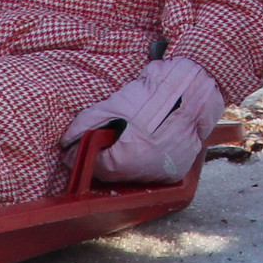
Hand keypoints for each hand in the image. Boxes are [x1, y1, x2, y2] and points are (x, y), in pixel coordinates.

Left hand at [64, 54, 221, 183]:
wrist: (194, 88)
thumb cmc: (152, 96)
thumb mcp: (112, 105)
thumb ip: (86, 125)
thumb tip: (69, 140)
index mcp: (125, 160)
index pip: (95, 167)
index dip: (85, 155)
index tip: (77, 147)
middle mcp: (145, 174)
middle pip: (114, 173)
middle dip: (104, 158)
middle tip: (100, 140)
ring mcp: (164, 173)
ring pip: (134, 173)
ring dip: (125, 160)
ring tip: (125, 138)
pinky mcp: (178, 169)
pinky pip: (153, 168)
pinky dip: (145, 158)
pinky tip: (145, 141)